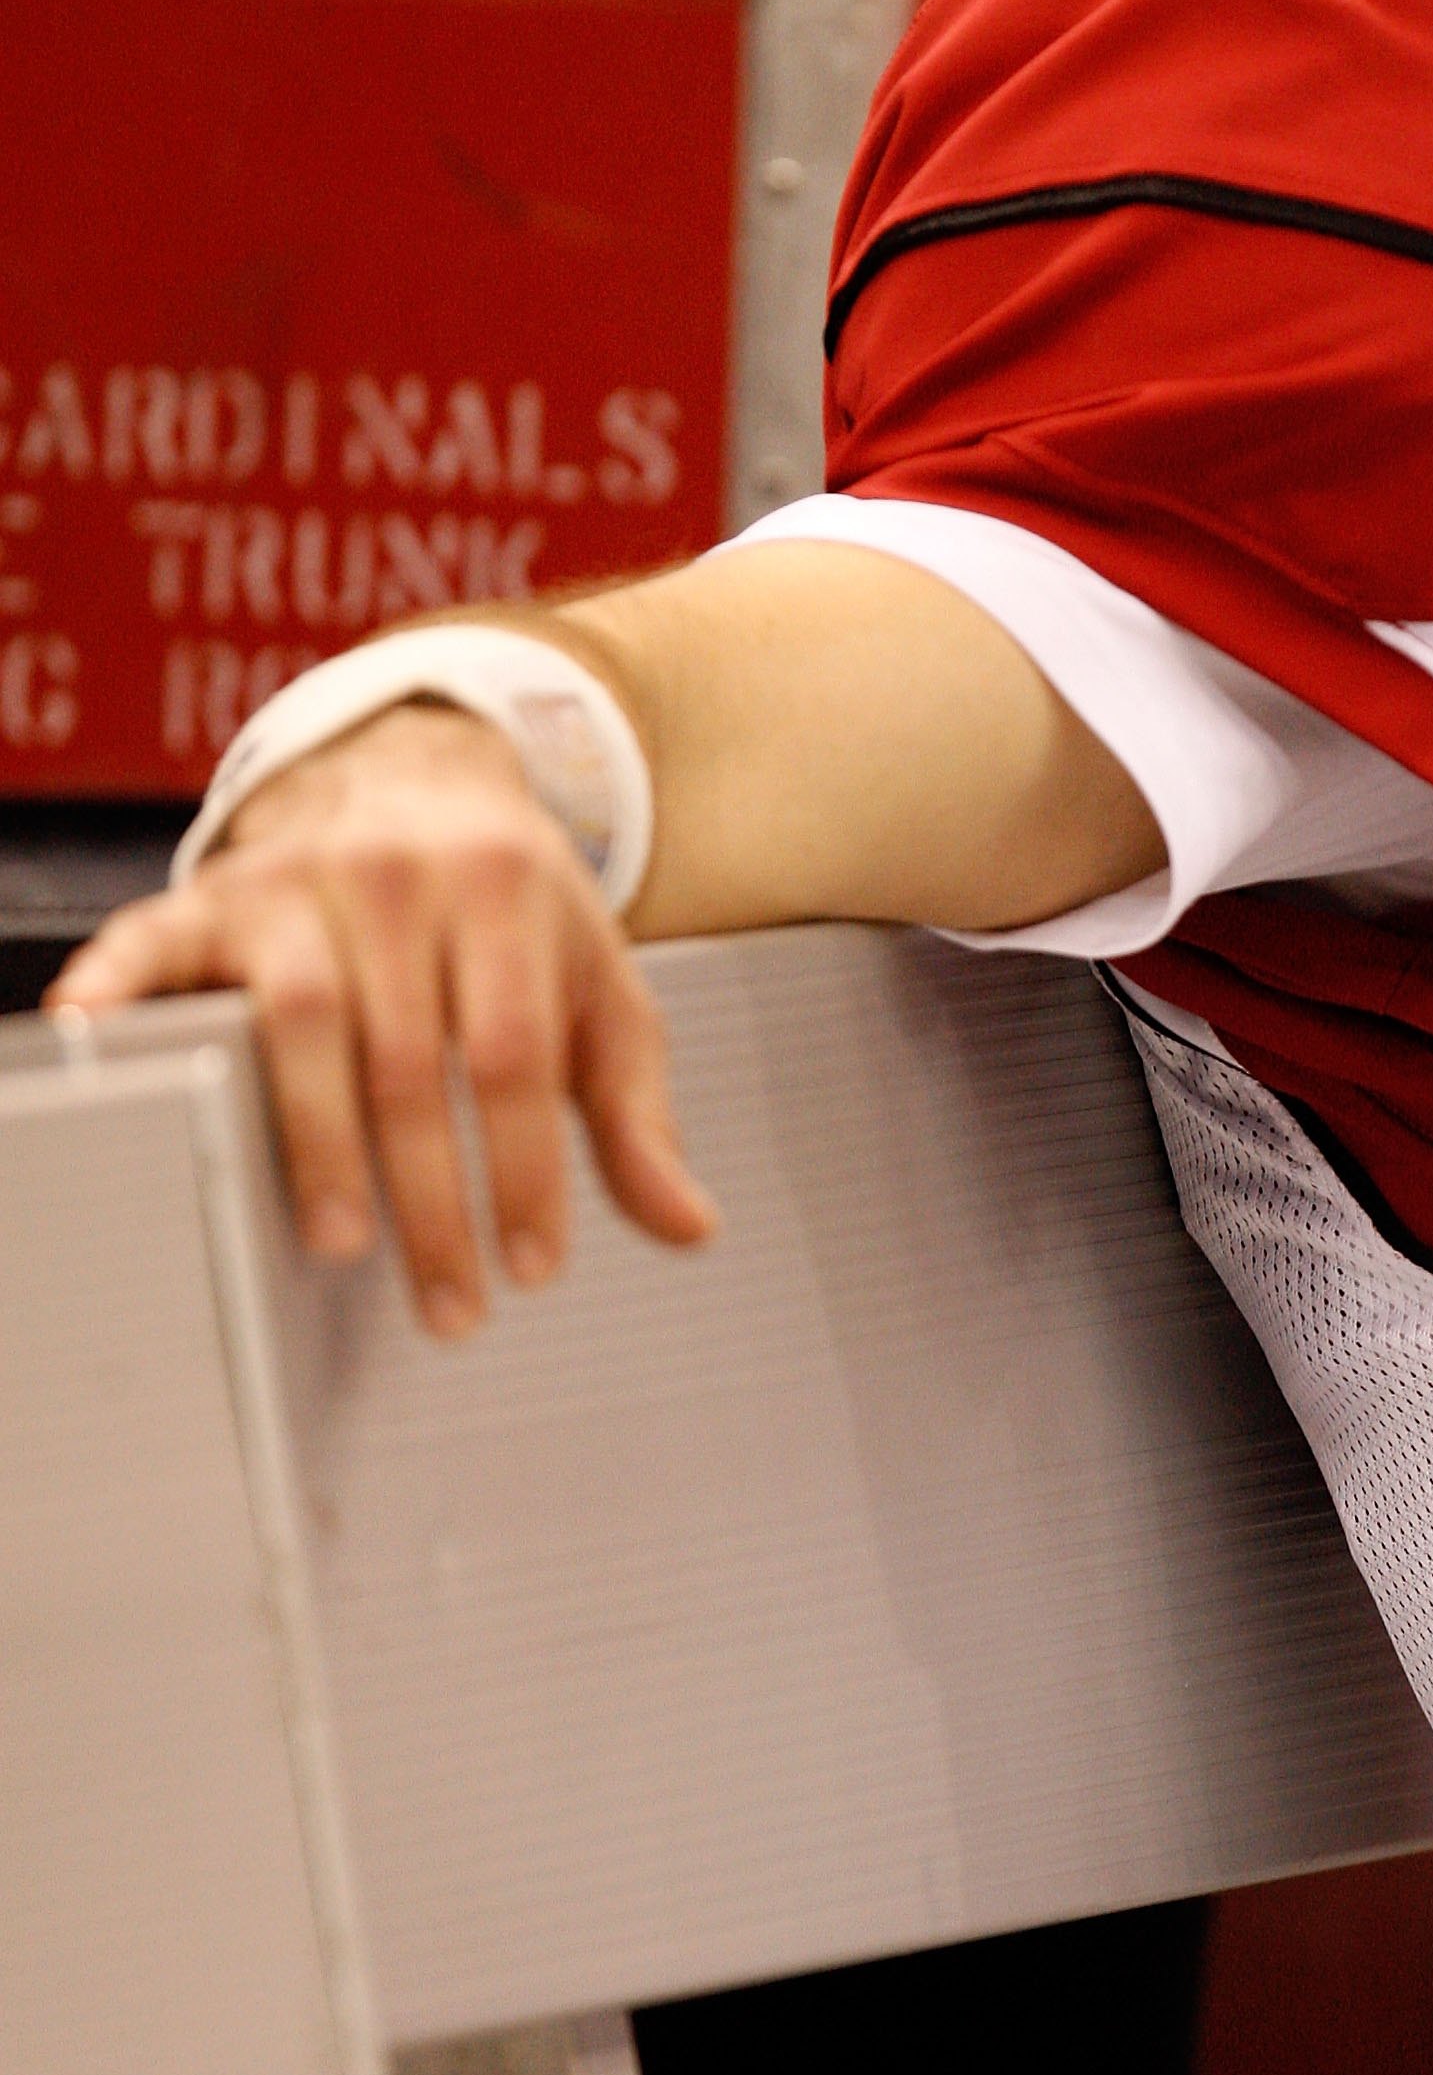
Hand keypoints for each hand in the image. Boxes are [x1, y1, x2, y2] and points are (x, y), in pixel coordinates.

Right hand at [47, 703, 716, 1336]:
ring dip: (319, 1144)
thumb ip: (636, 1109)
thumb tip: (688, 1224)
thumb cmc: (513, 902)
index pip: (514, 1054)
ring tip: (344, 1238)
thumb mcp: (596, 986)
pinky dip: (120, 994)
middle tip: (447, 1301)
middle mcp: (398, 878)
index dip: (523, 1169)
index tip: (529, 1267)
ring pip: (300, 1026)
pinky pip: (155, 945)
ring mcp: (297, 882)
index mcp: (506, 890)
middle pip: (410, 1062)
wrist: (416, 773)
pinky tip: (101, 1047)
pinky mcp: (213, 896)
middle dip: (430, 1199)